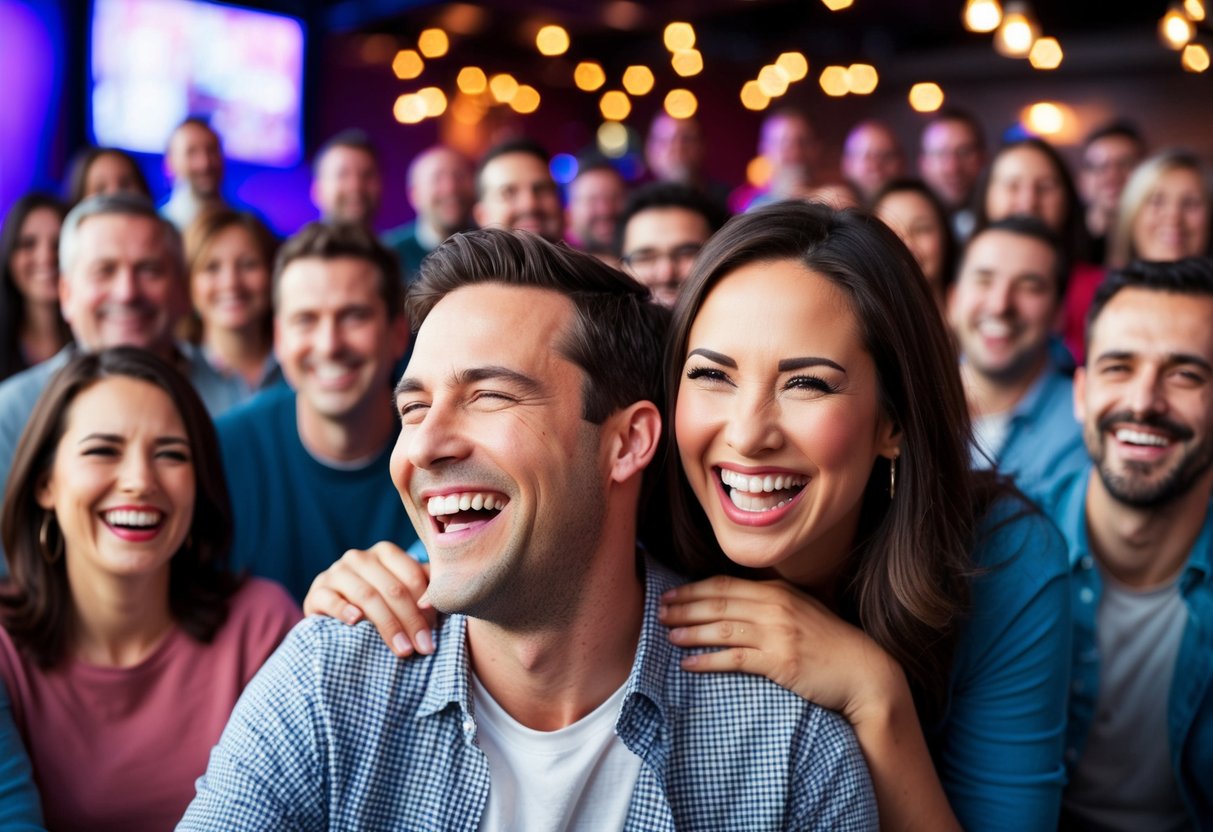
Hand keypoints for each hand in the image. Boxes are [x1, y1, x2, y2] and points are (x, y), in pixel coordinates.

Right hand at [303, 541, 434, 657]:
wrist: (334, 613)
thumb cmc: (377, 604)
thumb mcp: (400, 593)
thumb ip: (423, 591)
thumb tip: (443, 601)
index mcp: (385, 552)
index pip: (412, 576)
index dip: (426, 605)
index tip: (436, 632)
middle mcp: (359, 557)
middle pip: (393, 588)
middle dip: (412, 621)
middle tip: (424, 647)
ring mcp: (336, 572)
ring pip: (367, 595)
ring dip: (388, 625)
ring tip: (403, 650)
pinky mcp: (317, 591)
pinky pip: (331, 599)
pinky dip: (344, 610)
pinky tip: (356, 622)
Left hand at [659, 575, 903, 723]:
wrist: (864, 672)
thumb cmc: (830, 644)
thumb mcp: (801, 611)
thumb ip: (770, 603)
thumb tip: (732, 603)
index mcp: (778, 591)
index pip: (725, 584)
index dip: (693, 589)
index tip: (670, 594)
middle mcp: (775, 607)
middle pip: (718, 603)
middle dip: (684, 606)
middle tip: (659, 611)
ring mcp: (777, 634)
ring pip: (722, 629)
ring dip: (691, 632)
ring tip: (668, 635)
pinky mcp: (779, 662)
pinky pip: (734, 659)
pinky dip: (707, 660)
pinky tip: (688, 664)